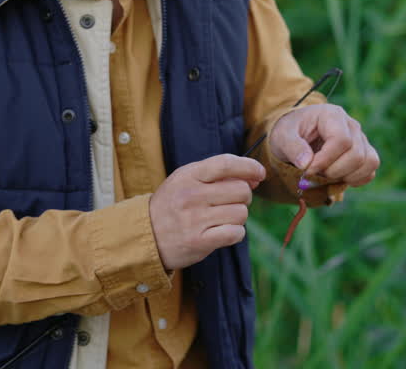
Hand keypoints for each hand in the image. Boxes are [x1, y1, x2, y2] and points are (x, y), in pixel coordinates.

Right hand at [149, 154, 265, 270]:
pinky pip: (236, 233)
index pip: (226, 163)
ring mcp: (195, 219)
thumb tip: (254, 177)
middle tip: (230, 203)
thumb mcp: (185, 180)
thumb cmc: (171, 205)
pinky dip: (235, 233)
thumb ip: (217, 175)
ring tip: (222, 219)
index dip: (249, 166)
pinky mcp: (200, 242)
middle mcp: (191, 195)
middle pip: (241, 190)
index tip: (260, 173)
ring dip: (238, 217)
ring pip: (241, 213)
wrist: (145, 236)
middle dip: (244, 196)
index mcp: (188, 175)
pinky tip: (222, 232)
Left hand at [268, 104, 378, 186]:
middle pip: (357, 154)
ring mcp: (360, 139)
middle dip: (334, 171)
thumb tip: (306, 163)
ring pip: (368, 162)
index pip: (341, 140)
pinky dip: (356, 180)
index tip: (308, 170)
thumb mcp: (282, 136)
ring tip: (326, 175)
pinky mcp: (364, 152)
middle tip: (315, 173)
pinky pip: (370, 170)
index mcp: (332, 115)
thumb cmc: (290, 132)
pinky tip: (338, 178)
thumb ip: (292, 146)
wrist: (296, 134)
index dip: (326, 160)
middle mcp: (351, 125)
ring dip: (346, 176)